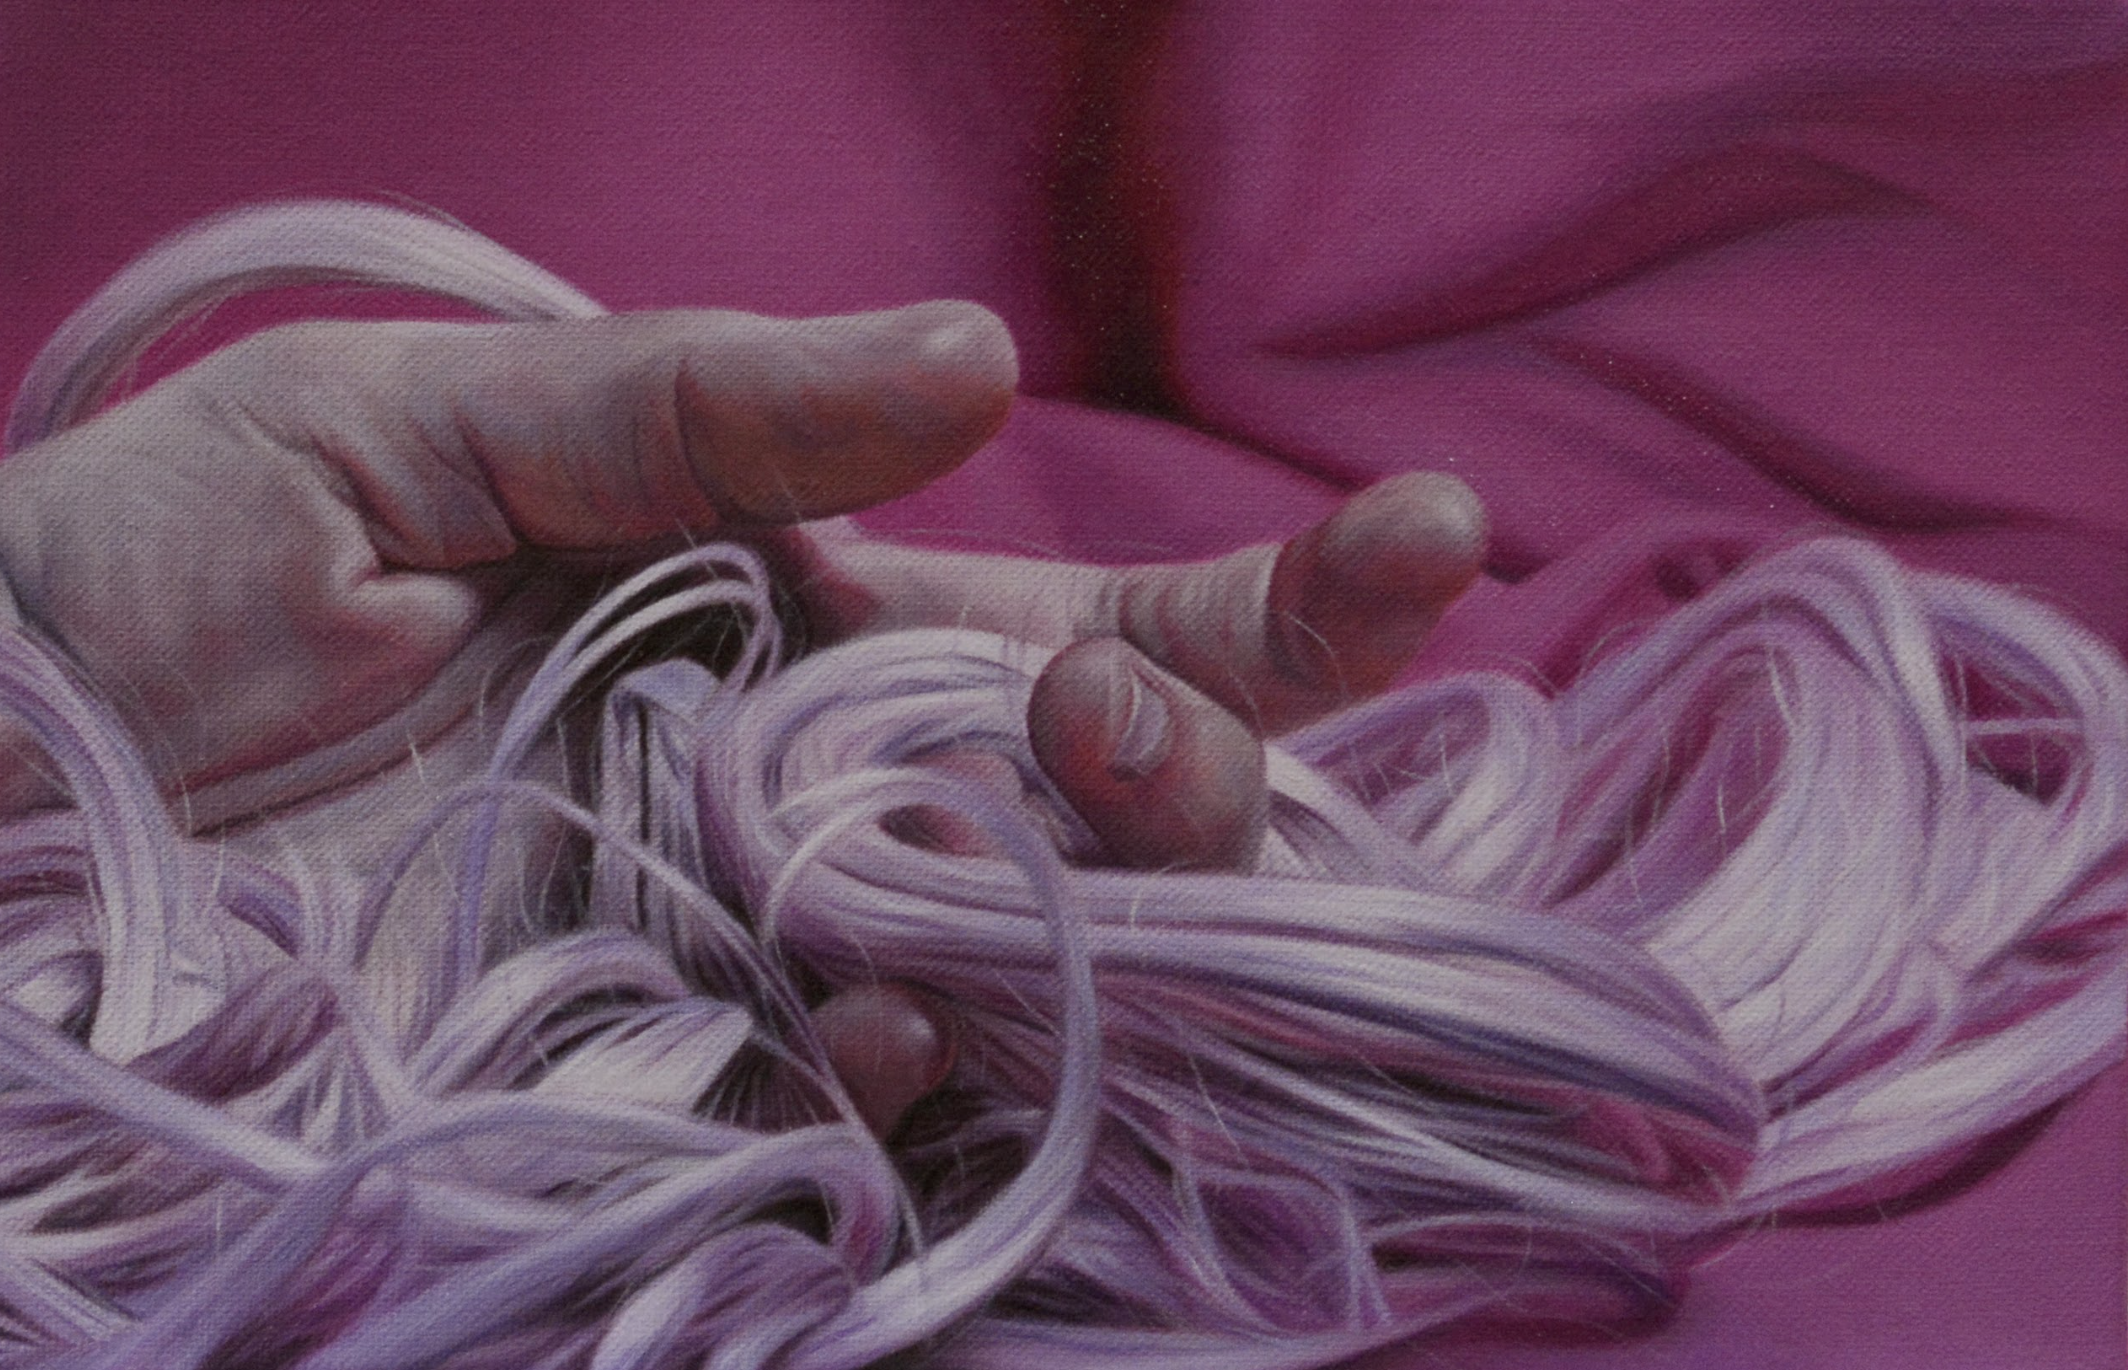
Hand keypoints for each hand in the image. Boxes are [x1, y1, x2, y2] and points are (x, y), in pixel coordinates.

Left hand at [0, 303, 1481, 1131]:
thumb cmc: (163, 583)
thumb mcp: (417, 430)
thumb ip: (693, 402)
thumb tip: (977, 363)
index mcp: (812, 634)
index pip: (1101, 629)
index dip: (1278, 606)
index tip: (1427, 541)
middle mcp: (835, 817)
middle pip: (1125, 831)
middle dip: (1201, 775)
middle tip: (1125, 723)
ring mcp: (773, 984)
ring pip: (1050, 993)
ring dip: (1106, 930)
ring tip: (1043, 828)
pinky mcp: (683, 1122)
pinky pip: (883, 1139)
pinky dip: (928, 1090)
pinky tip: (887, 1029)